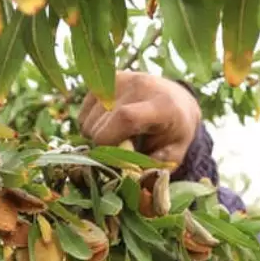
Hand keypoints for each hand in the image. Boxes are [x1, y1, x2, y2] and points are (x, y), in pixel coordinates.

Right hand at [77, 70, 200, 166]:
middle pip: (100, 125)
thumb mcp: (175, 154)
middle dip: (103, 148)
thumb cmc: (174, 132)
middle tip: (120, 151)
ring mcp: (120, 80)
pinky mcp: (104, 80)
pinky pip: (83, 114)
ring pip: (87, 122)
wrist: (176, 99)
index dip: (110, 142)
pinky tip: (110, 126)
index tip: (112, 159)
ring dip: (96, 138)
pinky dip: (91, 126)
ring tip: (118, 137)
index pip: (125, 118)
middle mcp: (139, 86)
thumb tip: (133, 180)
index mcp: (161, 105)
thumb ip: (155, 168)